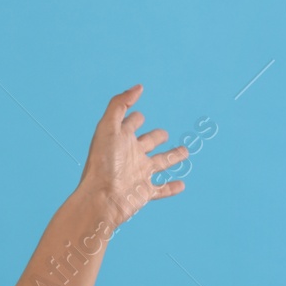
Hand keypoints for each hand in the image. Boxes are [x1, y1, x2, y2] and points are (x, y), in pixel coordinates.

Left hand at [76, 84, 187, 225]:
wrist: (102, 198)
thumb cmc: (103, 162)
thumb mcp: (108, 127)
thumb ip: (120, 105)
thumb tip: (138, 87)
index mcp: (120, 139)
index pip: (129, 124)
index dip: (134, 118)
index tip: (138, 114)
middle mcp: (129, 155)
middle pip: (147, 143)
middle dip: (155, 137)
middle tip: (162, 134)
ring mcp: (138, 174)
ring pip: (160, 163)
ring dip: (172, 157)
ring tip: (184, 151)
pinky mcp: (145, 192)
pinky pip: (161, 189)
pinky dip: (172, 188)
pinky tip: (182, 185)